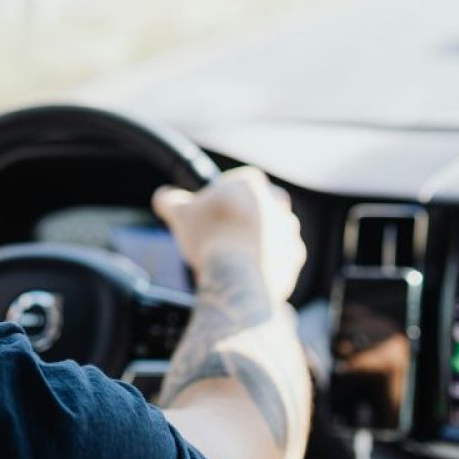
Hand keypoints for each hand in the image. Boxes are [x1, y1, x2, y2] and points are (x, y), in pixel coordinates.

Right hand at [153, 166, 305, 304]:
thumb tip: (163, 197)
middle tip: (225, 232)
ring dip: (258, 239)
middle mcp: (277, 203)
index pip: (241, 181)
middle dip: (246, 216)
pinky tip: (246, 270)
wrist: (236, 277)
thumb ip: (168, 199)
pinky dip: (266, 262)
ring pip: (273, 231)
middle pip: (260, 204)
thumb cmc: (210, 237)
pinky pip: (280, 257)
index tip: (214, 210)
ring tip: (234, 255)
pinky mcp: (294, 259)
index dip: (225, 194)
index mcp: (252, 184)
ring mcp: (289, 232)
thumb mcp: (179, 212)